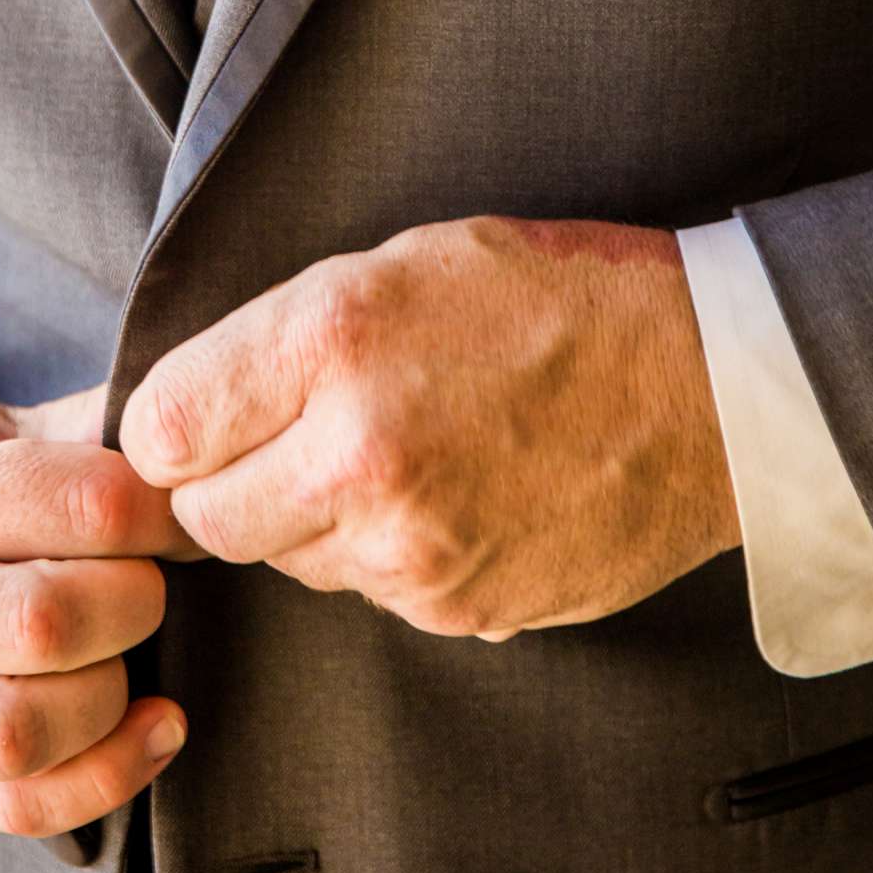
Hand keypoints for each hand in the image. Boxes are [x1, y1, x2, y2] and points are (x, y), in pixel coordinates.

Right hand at [0, 385, 201, 835]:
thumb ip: (89, 430)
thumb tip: (197, 449)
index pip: (84, 509)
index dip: (160, 512)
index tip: (175, 512)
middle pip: (51, 624)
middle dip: (136, 598)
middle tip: (147, 574)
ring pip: (26, 729)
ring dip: (112, 692)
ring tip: (125, 647)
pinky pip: (21, 805)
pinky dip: (106, 778)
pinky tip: (150, 725)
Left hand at [119, 216, 741, 640]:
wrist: (712, 387)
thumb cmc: (557, 298)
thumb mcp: (403, 262)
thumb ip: (279, 336)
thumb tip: (175, 413)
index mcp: (333, 343)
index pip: (160, 429)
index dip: (170, 424)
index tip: (200, 414)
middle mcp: (358, 457)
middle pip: (208, 518)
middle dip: (227, 482)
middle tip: (288, 436)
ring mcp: (410, 549)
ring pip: (286, 561)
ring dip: (307, 518)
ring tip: (392, 451)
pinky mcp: (456, 610)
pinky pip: (367, 592)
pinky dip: (382, 553)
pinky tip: (448, 493)